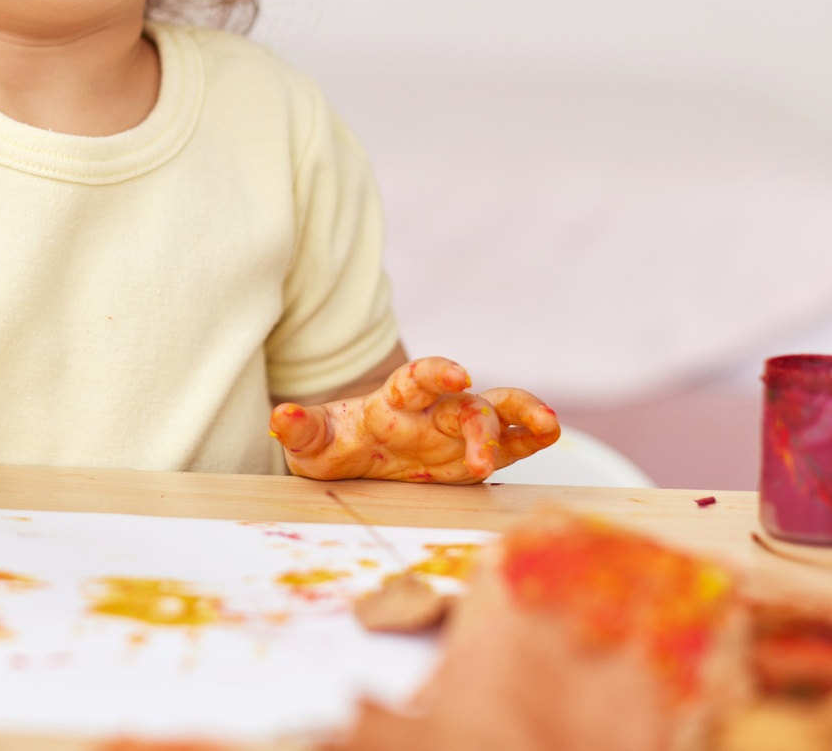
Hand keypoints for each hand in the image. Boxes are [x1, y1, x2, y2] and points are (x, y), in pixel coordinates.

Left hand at [269, 356, 559, 482]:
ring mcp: (456, 433)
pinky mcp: (471, 457)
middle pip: (466, 406)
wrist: (350, 456)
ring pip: (498, 415)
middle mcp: (433, 413)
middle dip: (480, 423)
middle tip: (482, 459)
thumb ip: (300, 430)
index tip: (458, 373)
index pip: (419, 379)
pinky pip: (509, 444)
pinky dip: (530, 439)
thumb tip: (281, 418)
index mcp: (395, 402)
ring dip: (523, 418)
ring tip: (549, 428)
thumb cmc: (332, 445)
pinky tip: (550, 437)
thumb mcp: (311, 445)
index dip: (438, 372)